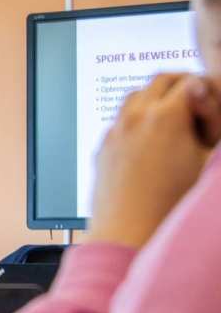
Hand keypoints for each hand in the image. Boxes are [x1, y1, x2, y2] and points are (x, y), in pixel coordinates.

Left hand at [88, 73, 220, 247]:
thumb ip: (210, 122)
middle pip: (159, 80)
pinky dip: (135, 118)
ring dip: (155, 97)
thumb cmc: (173, 202)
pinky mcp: (102, 147)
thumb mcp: (207, 160)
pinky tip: (148, 138)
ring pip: (134, 96)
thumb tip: (202, 93)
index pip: (190, 81)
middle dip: (180, 84)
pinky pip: (119, 121)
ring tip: (173, 115)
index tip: (212, 100)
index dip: (207, 89)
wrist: (129, 232)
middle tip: (196, 97)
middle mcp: (135, 118)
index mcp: (166, 116)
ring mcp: (115, 131)